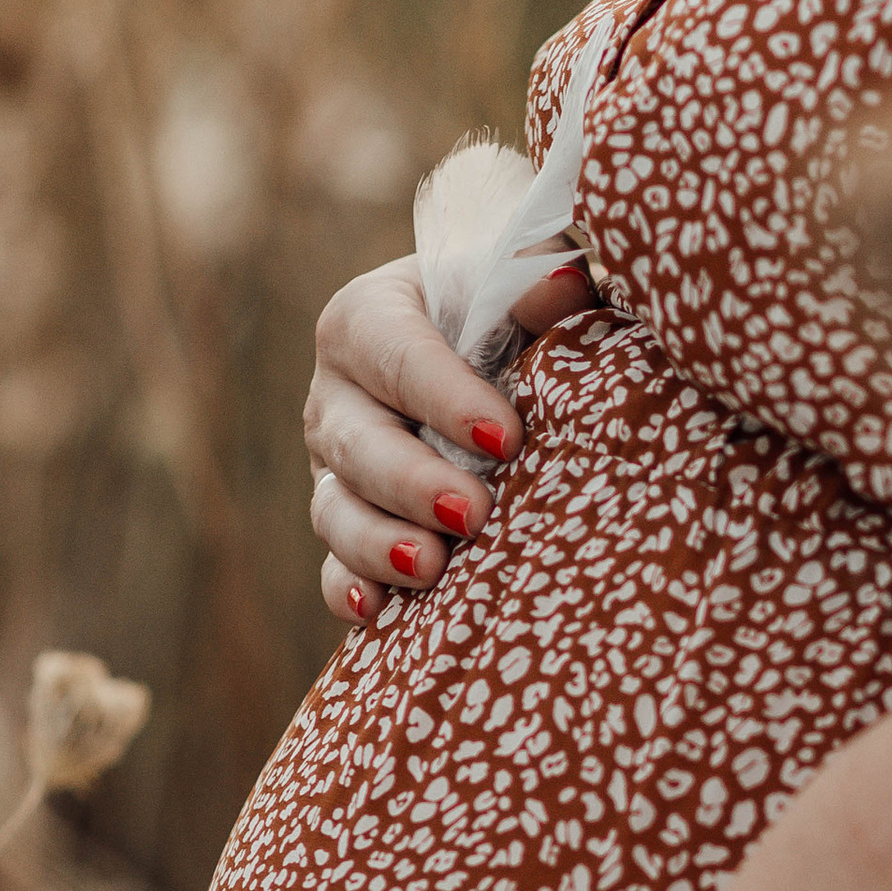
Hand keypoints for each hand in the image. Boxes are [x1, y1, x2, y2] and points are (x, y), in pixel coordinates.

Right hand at [305, 252, 599, 628]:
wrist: (483, 349)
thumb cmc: (504, 308)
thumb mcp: (517, 281)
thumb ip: (536, 278)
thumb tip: (558, 289)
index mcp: (368, 318)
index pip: (398, 356)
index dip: (447, 399)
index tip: (507, 438)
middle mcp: (337, 393)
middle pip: (358, 443)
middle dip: (413, 484)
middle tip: (473, 514)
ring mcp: (334, 465)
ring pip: (335, 509)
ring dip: (378, 544)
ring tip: (431, 566)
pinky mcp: (346, 520)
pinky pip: (333, 563)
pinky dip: (347, 589)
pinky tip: (375, 612)